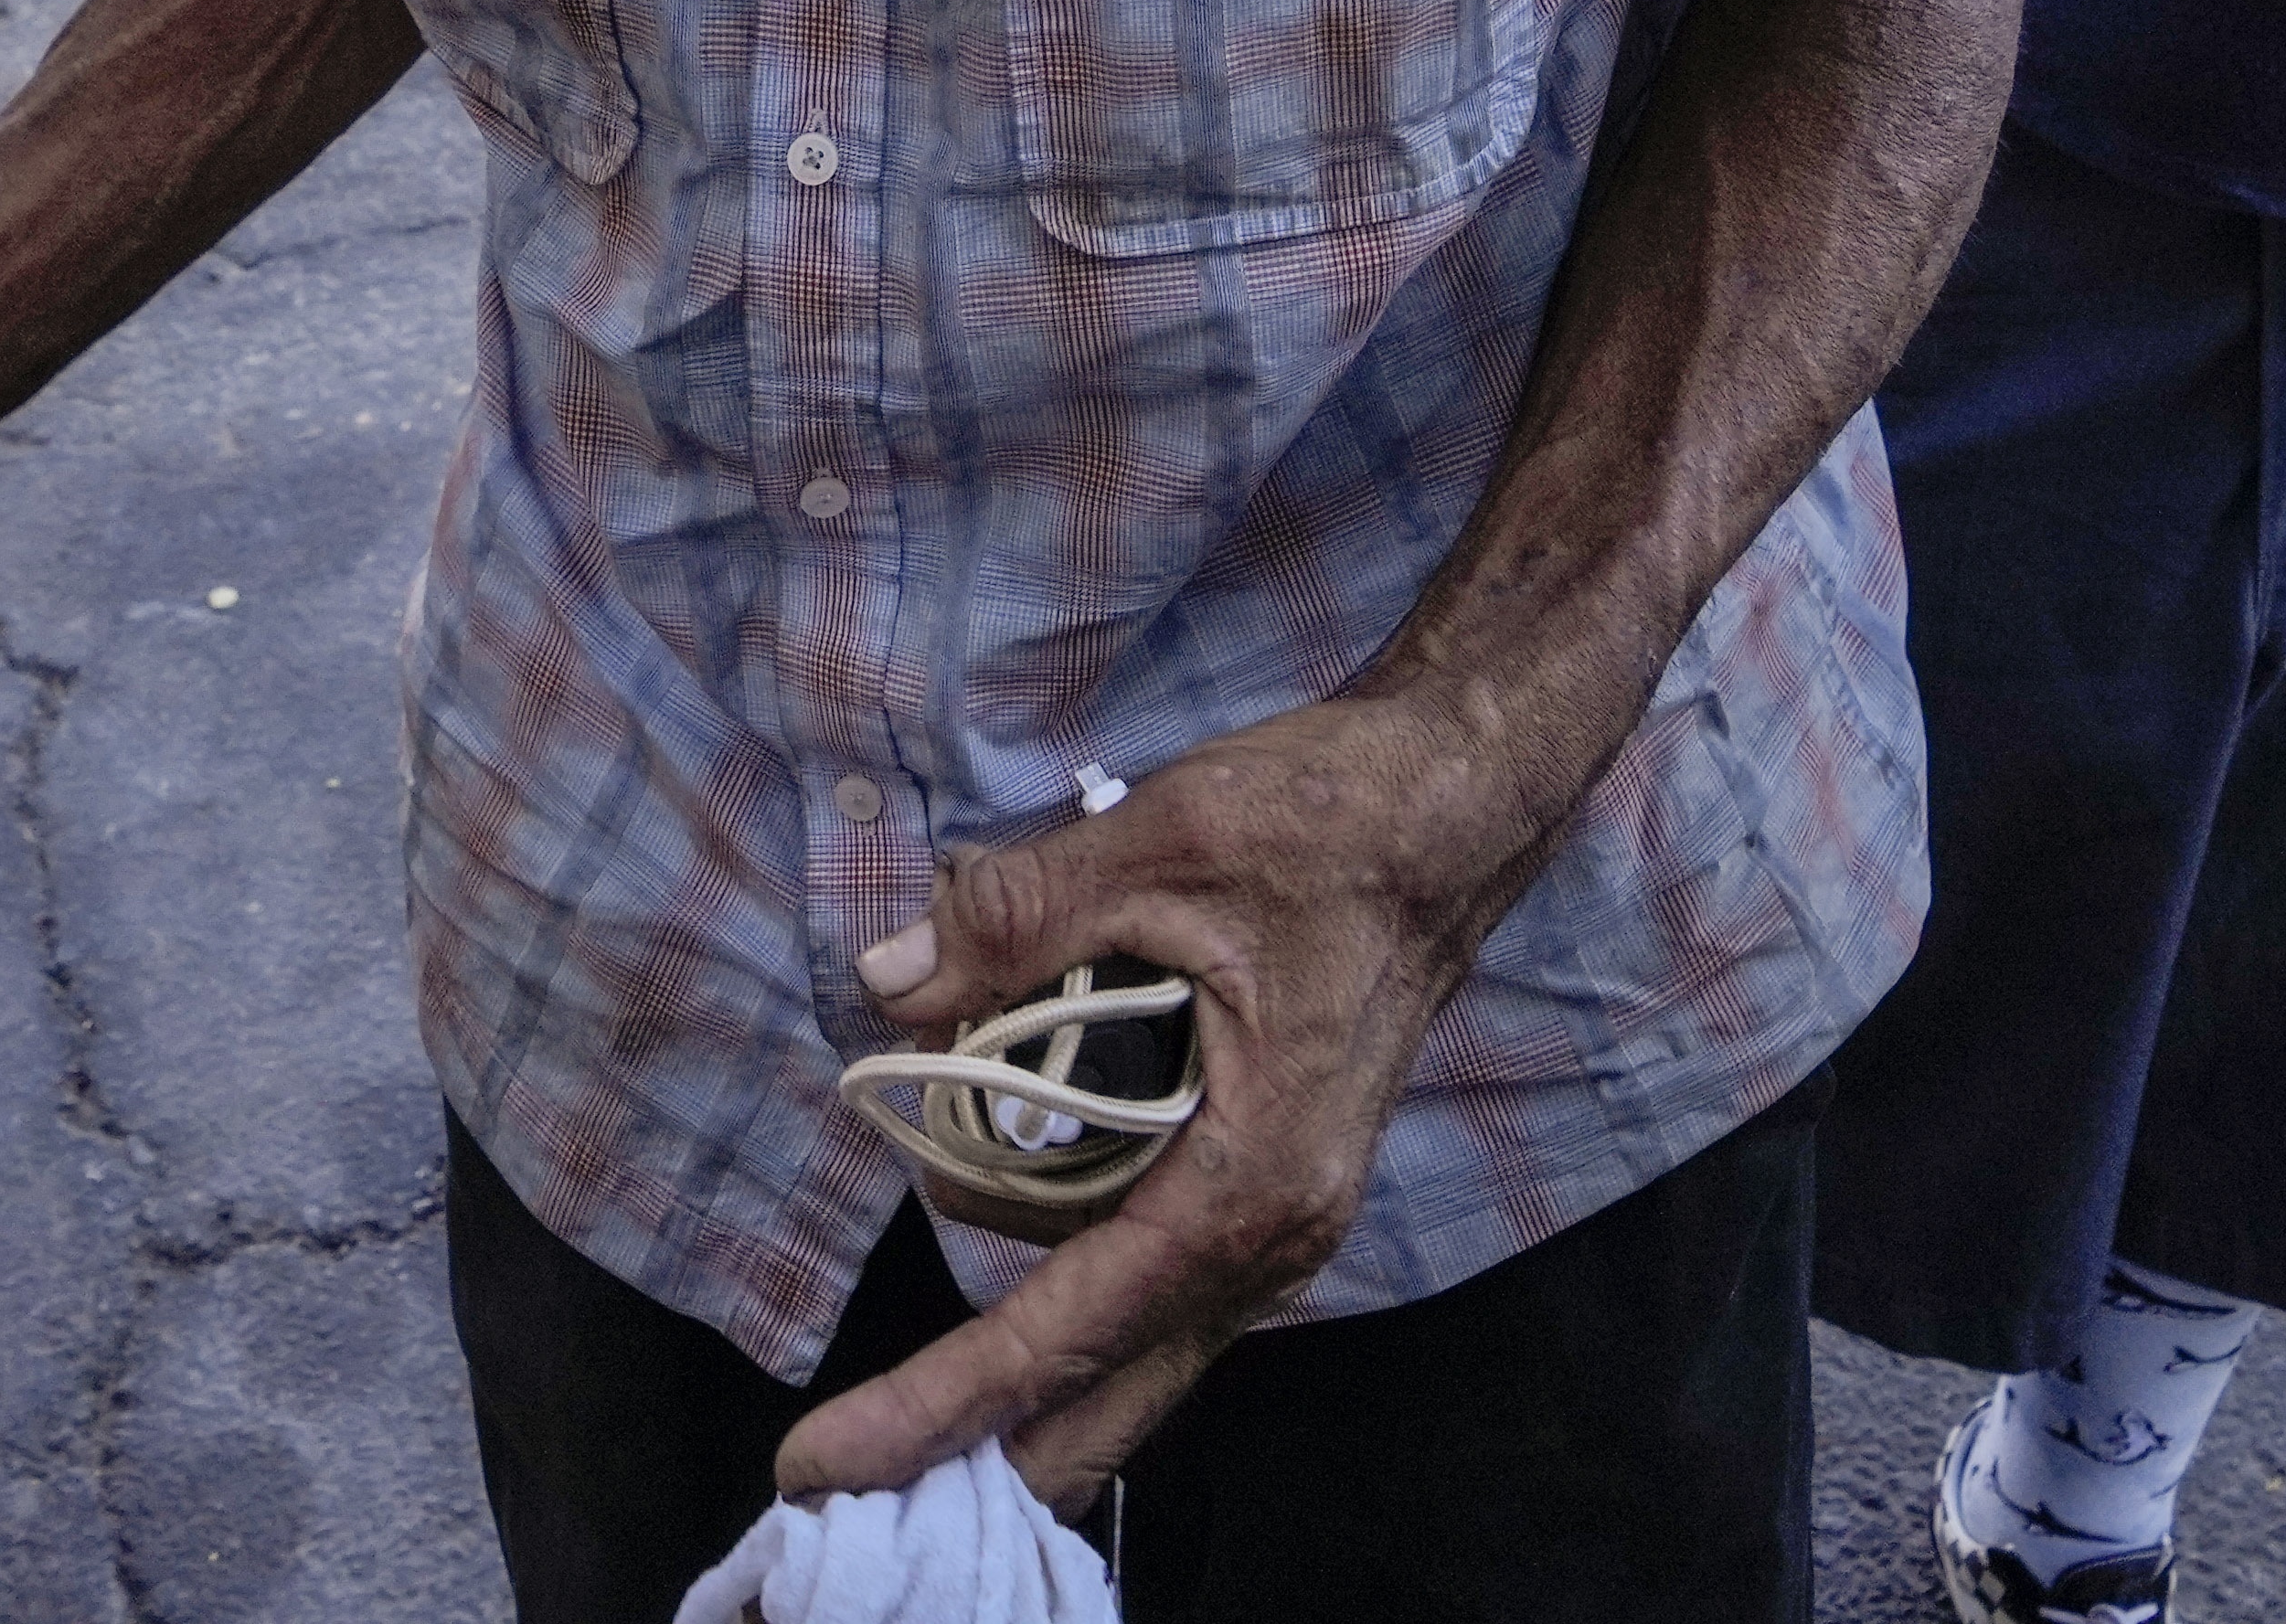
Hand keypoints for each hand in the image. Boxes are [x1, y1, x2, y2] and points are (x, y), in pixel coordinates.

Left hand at [772, 692, 1529, 1511]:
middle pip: (1109, 1390)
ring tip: (905, 1386)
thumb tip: (890, 985)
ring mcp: (1283, 1219)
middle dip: (980, 1440)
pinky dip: (1077, 1307)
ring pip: (1133, 1344)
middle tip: (845, 1480)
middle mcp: (1275, 1232)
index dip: (941, 1399)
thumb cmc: (1337, 822)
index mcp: (1251, 1177)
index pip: (1069, 1329)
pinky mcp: (1272, 1185)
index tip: (827, 1461)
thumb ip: (1016, 918)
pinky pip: (1158, 1284)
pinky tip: (1012, 1303)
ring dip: (1025, 1364)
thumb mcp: (1165, 841)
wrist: (1458, 804)